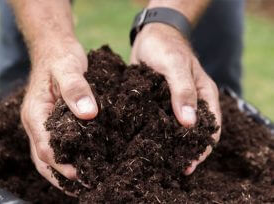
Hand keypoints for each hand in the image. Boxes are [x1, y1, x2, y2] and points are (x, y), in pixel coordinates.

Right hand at [21, 39, 97, 190]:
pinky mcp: (52, 121)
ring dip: (62, 171)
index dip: (62, 164)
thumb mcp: (68, 67)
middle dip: (61, 175)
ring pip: (48, 155)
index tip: (81, 174)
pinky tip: (82, 162)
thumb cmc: (60, 56)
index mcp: (36, 113)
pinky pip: (56, 144)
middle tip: (85, 185)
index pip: (45, 147)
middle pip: (43, 158)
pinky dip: (66, 157)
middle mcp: (36, 122)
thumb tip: (88, 114)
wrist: (54, 48)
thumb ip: (76, 88)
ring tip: (84, 182)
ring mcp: (43, 123)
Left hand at [130, 23, 220, 174]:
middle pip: (193, 134)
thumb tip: (190, 123)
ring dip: (169, 145)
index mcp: (204, 96)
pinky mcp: (158, 104)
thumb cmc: (166, 47)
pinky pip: (159, 121)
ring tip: (158, 161)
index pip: (211, 129)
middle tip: (171, 168)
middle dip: (185, 151)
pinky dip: (155, 133)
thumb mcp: (176, 66)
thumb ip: (183, 91)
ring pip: (175, 130)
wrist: (150, 36)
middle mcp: (191, 103)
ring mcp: (174, 104)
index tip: (189, 165)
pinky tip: (145, 143)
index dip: (202, 149)